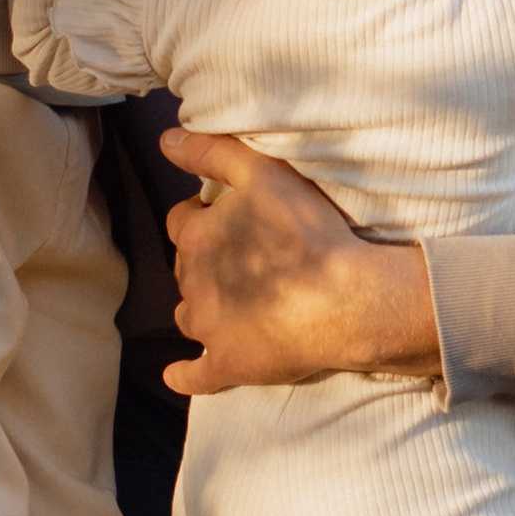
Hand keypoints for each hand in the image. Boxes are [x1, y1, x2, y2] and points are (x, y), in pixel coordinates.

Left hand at [160, 127, 439, 390]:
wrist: (347, 300)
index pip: (180, 221)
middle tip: (243, 256)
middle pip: (185, 268)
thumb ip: (212, 151)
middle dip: (205, 260)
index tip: (225, 216)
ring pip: (188, 316)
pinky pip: (195, 376)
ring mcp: (209, 330)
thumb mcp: (263, 172)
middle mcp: (192, 285)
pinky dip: (185, 374)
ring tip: (231, 302)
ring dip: (201, 307)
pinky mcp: (229, 365)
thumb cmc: (309, 232)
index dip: (201, 216)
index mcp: (196, 238)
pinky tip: (179, 374)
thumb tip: (167, 139)